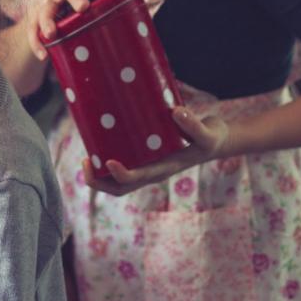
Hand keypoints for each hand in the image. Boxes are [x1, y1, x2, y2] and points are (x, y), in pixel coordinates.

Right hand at [28, 0, 133, 61]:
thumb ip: (114, 18)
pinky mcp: (33, 20)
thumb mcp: (94, 14)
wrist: (47, 24)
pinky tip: (43, 56)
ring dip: (48, 21)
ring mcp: (46, 4)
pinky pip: (31, 31)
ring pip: (44, 9)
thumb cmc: (79, 17)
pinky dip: (36, 43)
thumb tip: (144, 35)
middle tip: (83, 7)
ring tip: (52, 34)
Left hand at [83, 106, 232, 196]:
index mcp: (164, 169)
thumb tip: (176, 111)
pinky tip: (98, 144)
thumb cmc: (211, 137)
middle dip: (98, 181)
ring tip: (86, 157)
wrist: (215, 140)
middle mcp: (152, 172)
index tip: (108, 161)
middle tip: (85, 161)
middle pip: (120, 188)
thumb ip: (194, 125)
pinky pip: (122, 166)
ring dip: (98, 176)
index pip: (137, 179)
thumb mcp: (208, 132)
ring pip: (117, 182)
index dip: (120, 175)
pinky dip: (105, 162)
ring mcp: (147, 168)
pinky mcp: (144, 159)